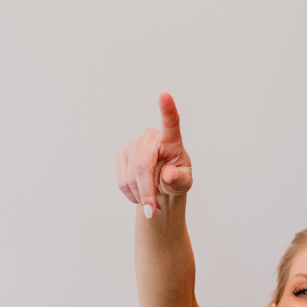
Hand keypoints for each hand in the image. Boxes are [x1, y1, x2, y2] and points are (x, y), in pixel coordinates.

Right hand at [115, 92, 193, 216]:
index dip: (168, 110)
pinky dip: (132, 194)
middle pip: (142, 165)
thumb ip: (179, 180)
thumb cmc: (177, 179)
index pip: (171, 124)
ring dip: (140, 195)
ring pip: (130, 177)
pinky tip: (141, 194)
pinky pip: (122, 181)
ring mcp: (133, 144)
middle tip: (152, 211)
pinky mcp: (122, 154)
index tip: (165, 95)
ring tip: (152, 200)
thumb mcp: (184, 183)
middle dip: (146, 191)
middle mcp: (150, 138)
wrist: (162, 185)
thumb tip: (168, 175)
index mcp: (172, 141)